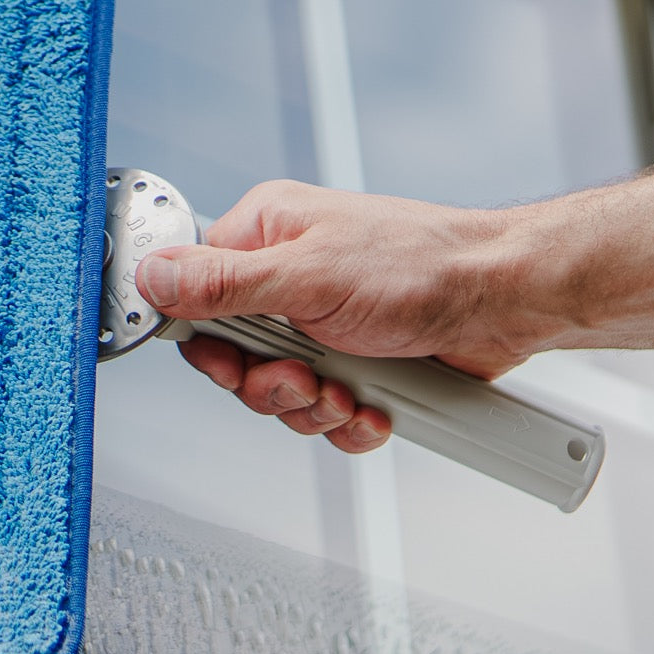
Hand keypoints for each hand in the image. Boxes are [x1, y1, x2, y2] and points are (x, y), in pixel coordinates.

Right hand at [134, 180, 538, 452]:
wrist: (501, 301)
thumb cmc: (422, 265)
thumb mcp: (309, 276)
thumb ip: (223, 284)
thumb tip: (152, 277)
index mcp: (266, 234)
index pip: (194, 294)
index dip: (207, 341)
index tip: (230, 363)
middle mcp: (288, 276)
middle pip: (235, 356)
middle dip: (271, 384)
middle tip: (303, 377)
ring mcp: (321, 321)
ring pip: (278, 391)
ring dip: (313, 406)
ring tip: (348, 390)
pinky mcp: (352, 359)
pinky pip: (322, 408)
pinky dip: (347, 419)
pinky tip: (372, 404)